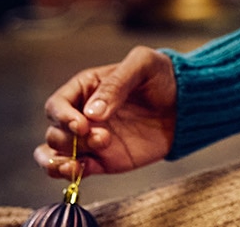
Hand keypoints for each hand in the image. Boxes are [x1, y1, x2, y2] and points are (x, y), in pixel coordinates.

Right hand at [35, 45, 178, 178]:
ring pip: (55, 154)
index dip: (63, 117)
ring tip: (75, 165)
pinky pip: (77, 170)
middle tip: (103, 137)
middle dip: (70, 139)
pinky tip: (79, 171)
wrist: (185, 105)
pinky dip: (71, 175)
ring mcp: (91, 140)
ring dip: (59, 162)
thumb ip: (116, 84)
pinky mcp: (103, 160)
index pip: (57, 105)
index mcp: (85, 88)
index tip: (83, 124)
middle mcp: (82, 115)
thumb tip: (92, 112)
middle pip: (55, 132)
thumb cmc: (162, 77)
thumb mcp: (142, 64)